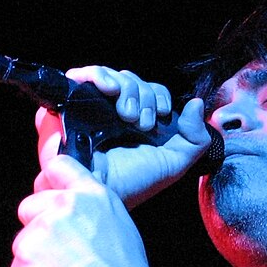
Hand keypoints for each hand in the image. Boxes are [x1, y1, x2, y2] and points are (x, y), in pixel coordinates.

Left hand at [12, 154, 156, 266]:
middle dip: (38, 225)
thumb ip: (93, 209)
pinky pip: (19, 263)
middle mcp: (66, 205)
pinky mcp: (25, 254)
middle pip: (31, 204)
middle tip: (61, 251)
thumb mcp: (120, 227)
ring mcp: (43, 228)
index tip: (50, 195)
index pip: (58, 166)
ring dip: (36, 253)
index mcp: (93, 195)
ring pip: (24, 236)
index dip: (50, 183)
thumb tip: (76, 208)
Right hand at [35, 66, 210, 207]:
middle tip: (142, 122)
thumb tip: (197, 104)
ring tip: (126, 114)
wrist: (105, 191)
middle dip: (144, 95)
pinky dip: (97, 75)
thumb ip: (196, 137)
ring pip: (112, 76)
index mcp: (137, 121)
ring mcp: (92, 108)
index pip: (150, 90)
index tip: (162, 114)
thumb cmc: (136, 181)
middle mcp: (114, 112)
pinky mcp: (69, 106)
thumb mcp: (175, 162)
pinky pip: (81, 76)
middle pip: (131, 79)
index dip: (159, 95)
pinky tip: (109, 89)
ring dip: (127, 88)